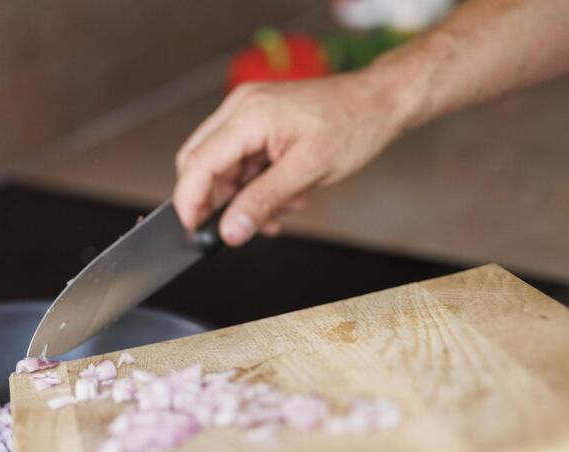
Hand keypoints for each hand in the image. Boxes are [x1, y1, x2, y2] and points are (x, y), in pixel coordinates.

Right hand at [173, 69, 416, 245]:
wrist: (378, 104)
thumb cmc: (352, 126)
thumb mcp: (307, 172)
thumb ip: (263, 201)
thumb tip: (230, 230)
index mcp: (249, 115)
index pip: (198, 163)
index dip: (190, 202)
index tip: (195, 231)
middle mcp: (241, 108)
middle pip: (202, 164)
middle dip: (219, 201)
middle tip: (241, 227)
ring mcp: (249, 112)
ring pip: (222, 166)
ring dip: (243, 196)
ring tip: (279, 211)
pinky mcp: (259, 120)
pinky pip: (241, 159)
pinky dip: (256, 184)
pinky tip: (284, 194)